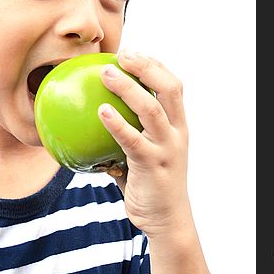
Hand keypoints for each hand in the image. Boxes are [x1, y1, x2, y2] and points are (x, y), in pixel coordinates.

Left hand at [98, 50, 190, 237]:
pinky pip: (132, 139)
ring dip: (129, 88)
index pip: (173, 86)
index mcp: (177, 126)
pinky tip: (100, 110)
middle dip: (147, 67)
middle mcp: (177, 132)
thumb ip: (130, 134)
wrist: (167, 220)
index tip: (133, 53)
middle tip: (122, 55)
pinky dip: (117, 123)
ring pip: (152, 109)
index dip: (156, 65)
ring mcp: (167, 148)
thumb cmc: (150, 183)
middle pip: (169, 89)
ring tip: (106, 74)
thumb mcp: (145, 152)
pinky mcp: (153, 165)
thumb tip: (96, 116)